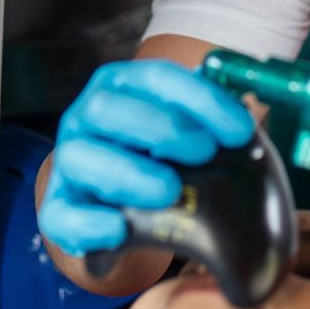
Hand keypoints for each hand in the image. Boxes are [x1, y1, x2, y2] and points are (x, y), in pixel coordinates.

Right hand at [39, 60, 255, 256]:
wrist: (130, 217)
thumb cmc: (166, 164)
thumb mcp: (189, 138)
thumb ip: (215, 125)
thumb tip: (250, 123)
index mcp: (122, 89)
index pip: (157, 78)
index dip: (201, 100)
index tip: (241, 129)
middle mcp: (88, 119)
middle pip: (108, 108)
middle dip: (161, 127)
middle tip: (204, 152)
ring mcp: (70, 164)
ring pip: (80, 158)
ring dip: (128, 172)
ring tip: (170, 190)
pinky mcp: (59, 210)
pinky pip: (61, 215)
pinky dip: (90, 223)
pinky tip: (120, 230)